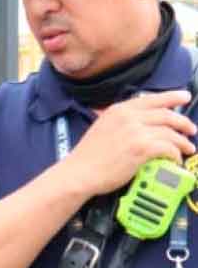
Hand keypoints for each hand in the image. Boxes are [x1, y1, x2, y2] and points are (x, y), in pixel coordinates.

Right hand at [65, 90, 196, 196]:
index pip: (151, 99)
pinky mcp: (142, 148)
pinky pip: (168, 148)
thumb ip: (122, 121)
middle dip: (183, 122)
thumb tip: (143, 124)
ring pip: (170, 132)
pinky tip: (175, 159)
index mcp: (118, 110)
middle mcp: (128, 117)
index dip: (172, 97)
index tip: (184, 96)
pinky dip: (175, 154)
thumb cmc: (89, 155)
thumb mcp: (103, 127)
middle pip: (166, 114)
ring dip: (182, 142)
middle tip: (191, 130)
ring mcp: (135, 132)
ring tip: (187, 149)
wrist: (80, 171)